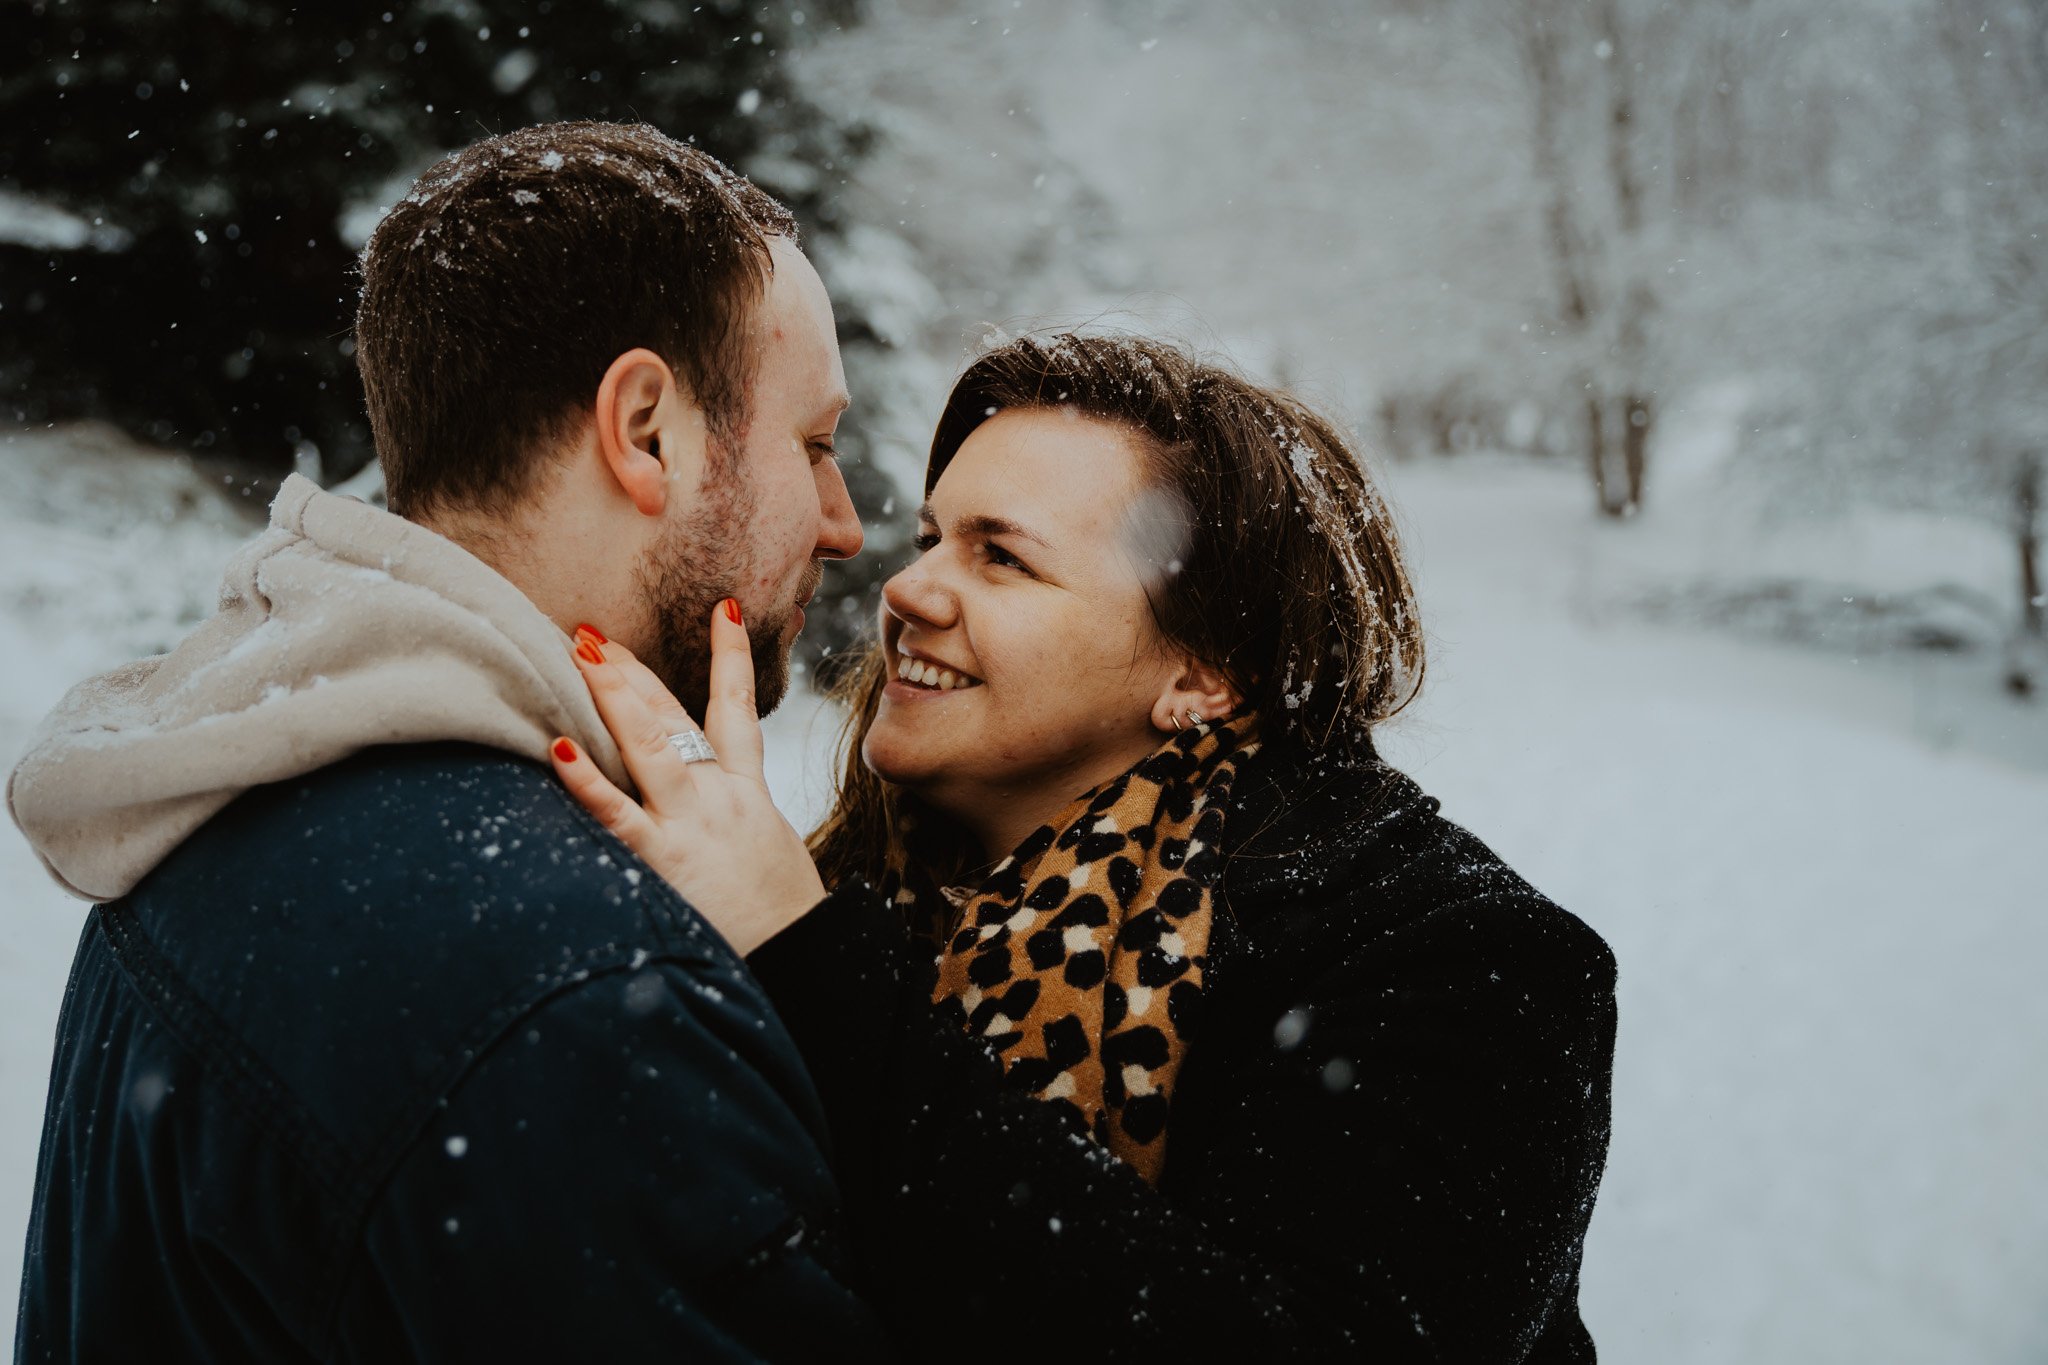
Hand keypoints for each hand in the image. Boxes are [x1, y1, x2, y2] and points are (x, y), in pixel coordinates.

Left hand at [551, 604, 826, 956]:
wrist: (806, 959)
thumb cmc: (786, 920)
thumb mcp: (771, 856)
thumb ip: (741, 827)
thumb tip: (718, 818)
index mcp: (748, 794)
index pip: (737, 710)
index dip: (730, 656)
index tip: (722, 607)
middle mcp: (718, 797)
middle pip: (674, 717)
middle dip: (635, 672)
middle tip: (594, 634)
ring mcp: (691, 824)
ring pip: (649, 745)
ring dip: (614, 694)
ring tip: (583, 653)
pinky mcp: (665, 861)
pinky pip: (619, 816)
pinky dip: (589, 782)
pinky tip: (559, 748)